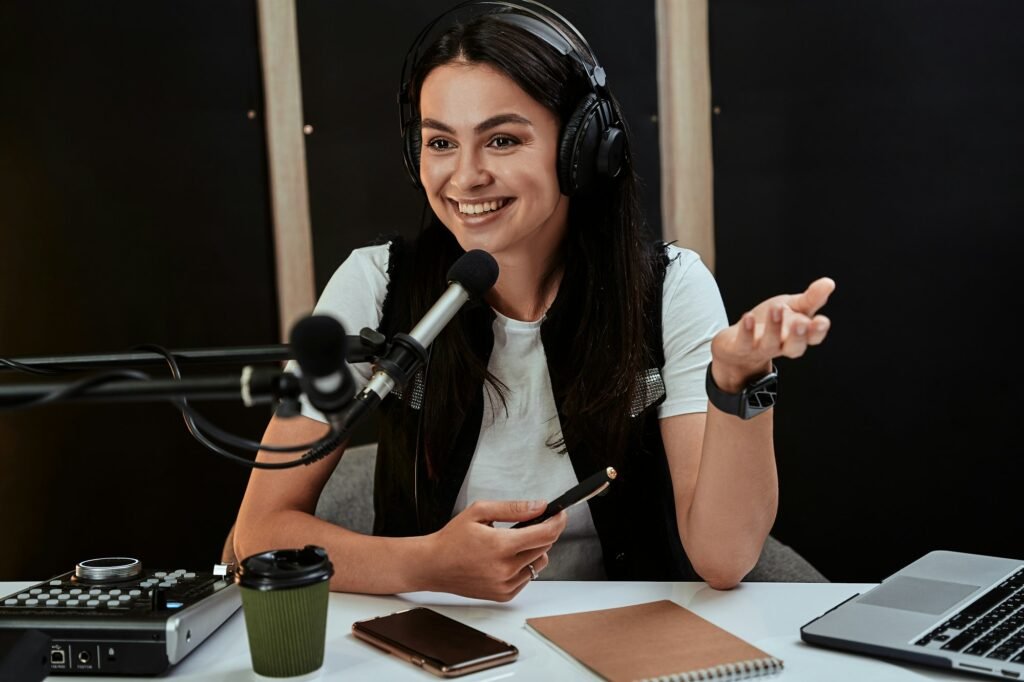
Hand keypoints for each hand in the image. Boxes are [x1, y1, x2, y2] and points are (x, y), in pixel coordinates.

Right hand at [425, 500, 566, 601]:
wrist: (433, 566)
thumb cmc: (452, 539)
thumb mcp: (480, 512)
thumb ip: (513, 508)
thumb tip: (539, 506)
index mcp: (500, 546)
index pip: (545, 534)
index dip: (557, 521)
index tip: (560, 514)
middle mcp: (505, 569)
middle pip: (545, 547)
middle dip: (543, 532)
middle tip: (530, 523)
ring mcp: (505, 584)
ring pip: (539, 563)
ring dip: (534, 550)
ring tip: (513, 543)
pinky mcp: (504, 595)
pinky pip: (527, 577)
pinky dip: (523, 566)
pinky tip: (506, 558)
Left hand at [710, 277, 835, 390]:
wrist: (737, 345)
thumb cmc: (771, 324)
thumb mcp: (793, 308)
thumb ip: (811, 299)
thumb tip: (829, 283)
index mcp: (797, 335)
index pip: (812, 337)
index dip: (818, 331)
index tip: (822, 321)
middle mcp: (781, 345)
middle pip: (794, 347)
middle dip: (799, 336)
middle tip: (801, 323)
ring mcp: (761, 348)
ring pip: (770, 343)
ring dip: (774, 328)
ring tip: (776, 309)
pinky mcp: (740, 348)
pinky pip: (744, 342)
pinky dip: (747, 331)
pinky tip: (748, 317)